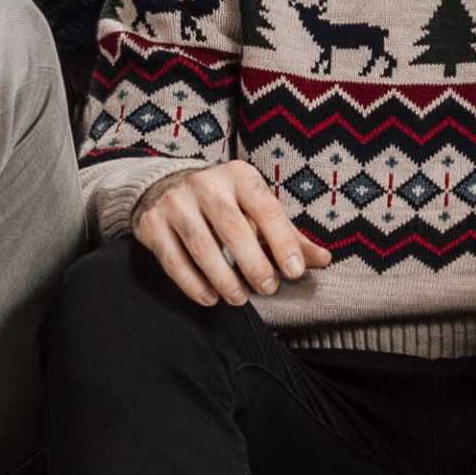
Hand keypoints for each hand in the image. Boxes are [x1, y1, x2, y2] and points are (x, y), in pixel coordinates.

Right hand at [132, 159, 323, 307]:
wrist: (163, 186)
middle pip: (233, 229)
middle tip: (267, 288)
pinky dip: (193, 284)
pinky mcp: (152, 223)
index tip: (295, 272)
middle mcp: (206, 184)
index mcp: (239, 176)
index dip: (283, 242)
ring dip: (224, 278)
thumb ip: (288, 234)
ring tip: (239, 298)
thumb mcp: (256, 207)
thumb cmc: (225, 203)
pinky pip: (174, 260)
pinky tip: (210, 298)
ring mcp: (175, 202)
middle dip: (254, 264)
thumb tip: (324, 260)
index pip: (266, 209)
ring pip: (202, 247)